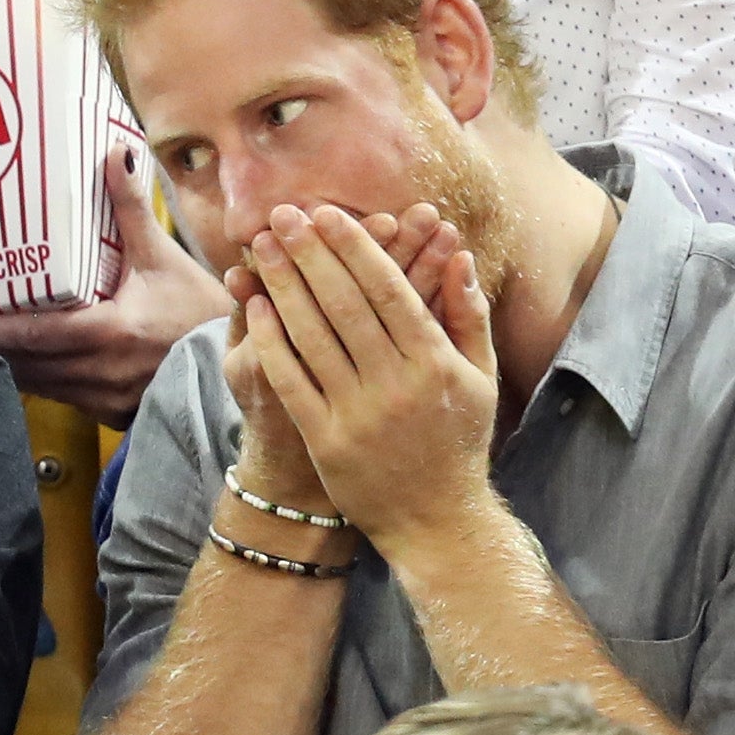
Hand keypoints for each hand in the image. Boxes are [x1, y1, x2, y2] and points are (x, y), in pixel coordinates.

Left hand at [0, 145, 229, 427]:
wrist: (234, 358)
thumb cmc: (198, 308)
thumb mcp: (161, 257)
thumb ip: (131, 209)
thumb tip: (114, 153)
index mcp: (111, 333)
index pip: (35, 335)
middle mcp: (102, 373)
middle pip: (25, 365)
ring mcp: (104, 399)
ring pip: (38, 385)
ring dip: (5, 365)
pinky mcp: (109, 414)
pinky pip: (59, 396)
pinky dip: (34, 378)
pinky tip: (13, 361)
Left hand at [245, 204, 499, 551]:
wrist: (436, 521)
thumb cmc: (458, 442)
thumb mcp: (480, 378)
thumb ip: (469, 315)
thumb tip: (458, 255)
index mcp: (435, 363)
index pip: (388, 290)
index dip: (354, 247)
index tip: (326, 214)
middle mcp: (396, 385)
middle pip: (344, 305)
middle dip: (310, 254)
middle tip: (282, 215)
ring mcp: (358, 414)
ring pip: (313, 336)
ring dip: (283, 286)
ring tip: (261, 248)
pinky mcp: (326, 441)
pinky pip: (292, 381)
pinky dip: (271, 341)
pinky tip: (254, 306)